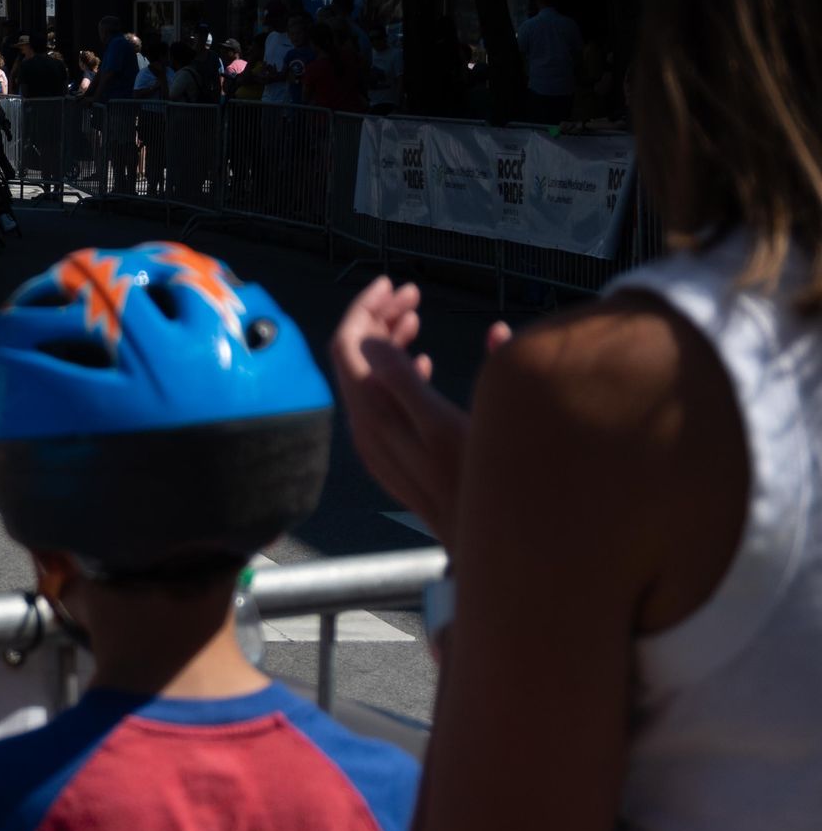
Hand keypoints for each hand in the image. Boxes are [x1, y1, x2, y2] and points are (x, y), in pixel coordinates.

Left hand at [330, 276, 510, 543]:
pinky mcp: (394, 451)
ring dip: (388, 341)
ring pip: (370, 376)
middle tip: (411, 293)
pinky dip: (398, 371)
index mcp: (374, 413)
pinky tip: (422, 359)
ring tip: (416, 316)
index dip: (364, 307)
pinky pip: (383, 400)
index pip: (348, 345)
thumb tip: (369, 339)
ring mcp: (378, 441)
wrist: (482, 546)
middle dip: (377, 317)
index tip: (391, 283)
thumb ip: (403, 382)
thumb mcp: (443, 427)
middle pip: (355, 356)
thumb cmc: (474, 485)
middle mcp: (366, 426)